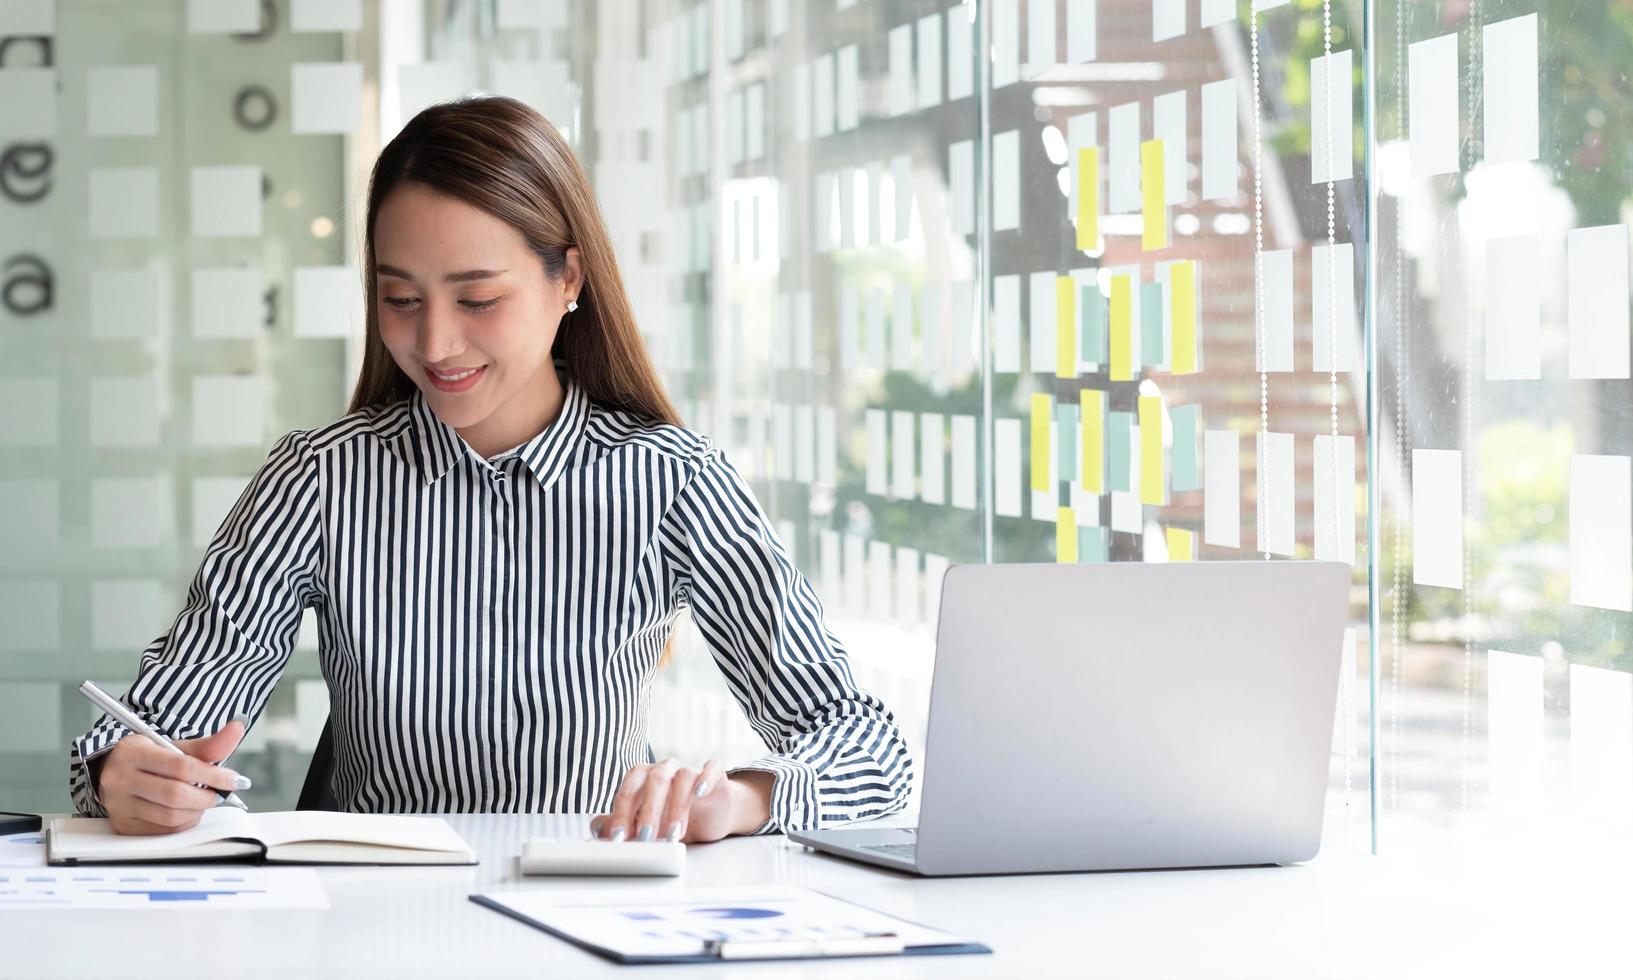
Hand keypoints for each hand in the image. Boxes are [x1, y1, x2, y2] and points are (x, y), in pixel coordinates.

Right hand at [94, 719, 250, 835]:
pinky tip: (186, 811)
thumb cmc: (150, 758)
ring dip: (196, 811)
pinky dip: (184, 823)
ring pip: (171, 816)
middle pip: (176, 795)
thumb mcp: (174, 746)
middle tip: (217, 793)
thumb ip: (208, 744)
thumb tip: (237, 728)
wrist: (115, 771)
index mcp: (133, 752)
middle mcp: (120, 778)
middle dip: (206, 796)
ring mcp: (119, 804)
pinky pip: (163, 830)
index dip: (213, 775)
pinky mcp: (122, 825)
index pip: (181, 766)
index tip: (233, 780)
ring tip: (200, 800)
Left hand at [589, 760, 771, 843]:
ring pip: (682, 778)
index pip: (628, 791)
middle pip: (654, 780)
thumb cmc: (672, 818)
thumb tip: (597, 830)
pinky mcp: (715, 776)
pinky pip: (712, 769)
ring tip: (674, 835)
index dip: (621, 814)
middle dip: (648, 810)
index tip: (618, 839)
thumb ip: (622, 825)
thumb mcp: (645, 826)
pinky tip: (700, 792)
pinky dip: (706, 778)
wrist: (711, 815)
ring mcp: (690, 770)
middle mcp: (664, 769)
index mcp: (642, 778)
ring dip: (677, 807)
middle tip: (646, 837)